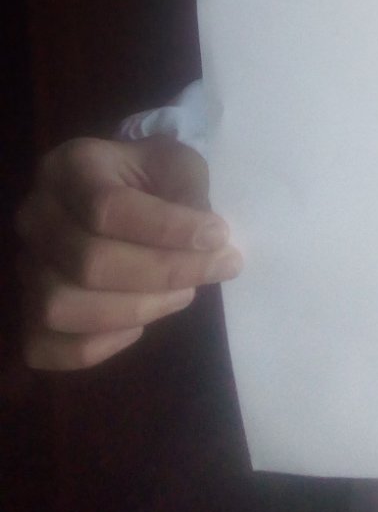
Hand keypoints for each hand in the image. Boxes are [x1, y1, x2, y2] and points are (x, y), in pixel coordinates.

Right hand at [15, 136, 241, 370]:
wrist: (122, 190)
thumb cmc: (153, 175)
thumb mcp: (179, 164)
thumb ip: (189, 194)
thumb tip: (206, 243)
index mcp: (71, 166)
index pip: (108, 207)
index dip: (168, 229)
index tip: (220, 236)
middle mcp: (36, 215)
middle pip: (88, 263)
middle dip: (164, 273)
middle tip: (217, 268)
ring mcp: (24, 265)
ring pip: (61, 308)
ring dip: (134, 310)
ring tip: (184, 294)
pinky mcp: (26, 310)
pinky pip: (44, 346)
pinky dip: (93, 348)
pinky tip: (137, 325)